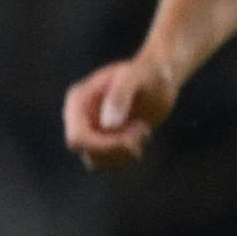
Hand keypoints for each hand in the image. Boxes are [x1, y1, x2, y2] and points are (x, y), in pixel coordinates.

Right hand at [62, 55, 178, 167]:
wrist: (159, 78)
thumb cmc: (147, 73)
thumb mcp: (135, 77)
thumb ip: (120, 96)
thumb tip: (108, 126)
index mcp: (78, 101)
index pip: (77, 138)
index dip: (103, 147)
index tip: (132, 140)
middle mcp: (79, 117)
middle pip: (87, 152)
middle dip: (118, 149)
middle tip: (142, 130)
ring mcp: (91, 129)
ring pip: (97, 162)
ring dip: (125, 154)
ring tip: (142, 130)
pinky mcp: (105, 139)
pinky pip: (109, 162)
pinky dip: (129, 156)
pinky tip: (142, 136)